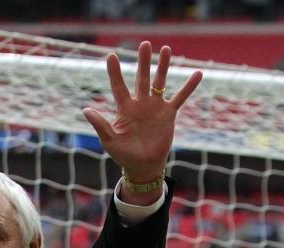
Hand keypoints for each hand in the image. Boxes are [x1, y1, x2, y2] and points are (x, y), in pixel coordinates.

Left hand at [83, 41, 202, 187]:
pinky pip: (180, 98)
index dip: (115, 72)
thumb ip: (100, 124)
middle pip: (141, 78)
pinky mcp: (168, 114)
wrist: (143, 166)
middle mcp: (140, 103)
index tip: (111, 56)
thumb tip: (85, 110)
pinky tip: (198, 74)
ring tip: (166, 49)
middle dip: (143, 62)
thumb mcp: (110, 140)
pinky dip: (188, 87)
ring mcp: (155, 107)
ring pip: (160, 82)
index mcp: (125, 108)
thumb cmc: (124, 155)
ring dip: (163, 67)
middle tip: (144, 44)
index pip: (118, 86)